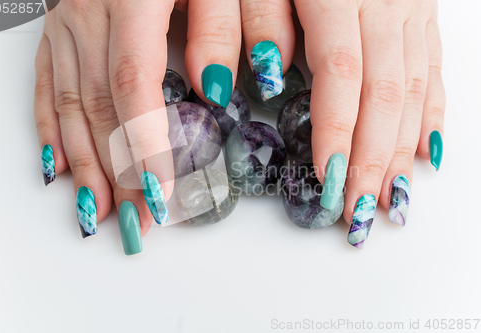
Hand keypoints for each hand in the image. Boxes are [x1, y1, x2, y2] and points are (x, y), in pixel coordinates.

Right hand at [34, 0, 240, 253]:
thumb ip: (225, 22)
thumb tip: (218, 90)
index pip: (133, 86)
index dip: (144, 145)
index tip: (160, 196)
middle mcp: (89, 13)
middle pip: (98, 108)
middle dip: (118, 172)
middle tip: (137, 223)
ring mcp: (66, 20)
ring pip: (67, 104)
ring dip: (84, 164)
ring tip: (99, 212)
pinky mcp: (58, 25)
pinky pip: (45, 84)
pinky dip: (50, 130)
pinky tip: (56, 166)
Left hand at [241, 0, 444, 246]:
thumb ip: (256, 15)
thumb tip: (267, 77)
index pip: (343, 77)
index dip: (337, 134)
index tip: (326, 183)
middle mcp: (386, 1)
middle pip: (385, 93)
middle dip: (371, 158)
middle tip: (358, 211)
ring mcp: (410, 6)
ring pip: (414, 87)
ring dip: (403, 148)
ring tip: (393, 197)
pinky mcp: (420, 10)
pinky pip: (432, 67)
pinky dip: (432, 113)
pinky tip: (428, 149)